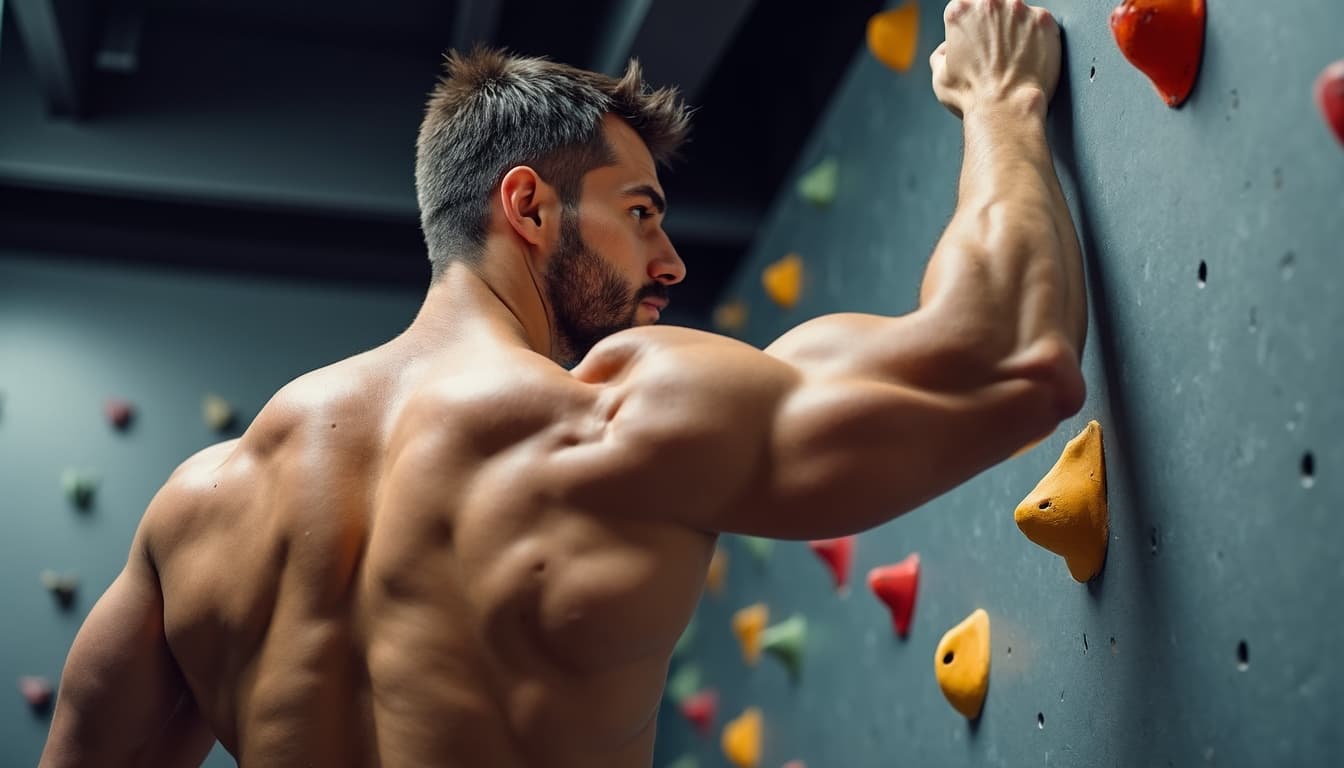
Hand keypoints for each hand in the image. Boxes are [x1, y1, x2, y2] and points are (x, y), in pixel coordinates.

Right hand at [930, 0, 1060, 119]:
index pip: (964, 7)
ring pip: (1018, 13)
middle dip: (993, 25)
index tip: (975, 41)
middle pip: (992, 5)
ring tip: (1013, 58)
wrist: (1006, 108)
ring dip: (1015, 29)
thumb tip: (948, 49)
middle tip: (995, 51)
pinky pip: (1041, 23)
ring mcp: (1019, 9)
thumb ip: (941, 54)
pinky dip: (1037, 37)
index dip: (969, 26)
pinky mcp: (1044, 21)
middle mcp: (990, 3)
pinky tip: (1029, 58)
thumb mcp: (940, 76)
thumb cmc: (972, 96)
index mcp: (960, 10)